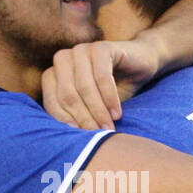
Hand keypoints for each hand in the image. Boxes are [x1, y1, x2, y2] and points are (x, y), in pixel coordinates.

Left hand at [40, 38, 161, 129]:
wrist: (140, 63)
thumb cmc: (112, 91)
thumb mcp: (92, 107)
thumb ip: (78, 118)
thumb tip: (68, 144)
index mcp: (54, 74)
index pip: (52, 102)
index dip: (65, 122)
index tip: (79, 139)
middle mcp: (63, 60)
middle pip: (67, 96)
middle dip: (84, 118)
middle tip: (98, 135)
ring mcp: (80, 50)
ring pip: (83, 87)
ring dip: (98, 111)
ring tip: (109, 127)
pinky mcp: (100, 47)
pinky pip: (101, 77)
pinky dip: (109, 98)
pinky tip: (117, 113)